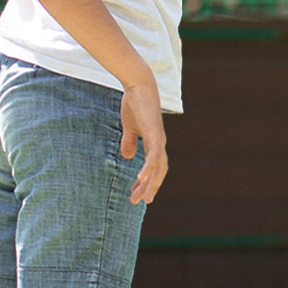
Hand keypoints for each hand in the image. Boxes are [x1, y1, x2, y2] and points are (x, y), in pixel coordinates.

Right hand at [120, 75, 167, 205]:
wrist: (138, 85)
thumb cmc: (134, 103)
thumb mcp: (130, 126)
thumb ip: (130, 141)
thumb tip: (128, 157)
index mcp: (153, 142)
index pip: (153, 167)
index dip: (146, 181)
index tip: (136, 193)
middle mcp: (159, 143)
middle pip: (158, 172)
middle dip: (149, 187)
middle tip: (139, 201)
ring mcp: (158, 139)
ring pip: (158, 168)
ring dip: (150, 183)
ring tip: (143, 197)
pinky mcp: (154, 134)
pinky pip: (154, 156)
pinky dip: (149, 168)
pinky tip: (142, 178)